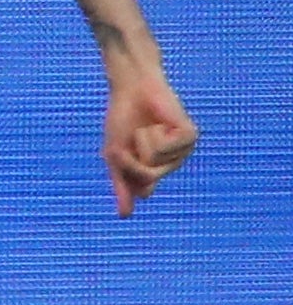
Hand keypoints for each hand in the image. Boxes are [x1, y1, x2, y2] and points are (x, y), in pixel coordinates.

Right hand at [102, 55, 197, 215]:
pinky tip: (159, 121)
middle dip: (131, 155)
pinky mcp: (190, 136)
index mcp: (156, 171)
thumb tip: (125, 216)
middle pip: (148, 176)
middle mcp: (172, 164)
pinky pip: (166, 147)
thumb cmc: (122, 120)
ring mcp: (184, 151)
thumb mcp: (115, 156)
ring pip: (156, 160)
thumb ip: (121, 185)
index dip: (127, 170)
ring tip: (147, 126)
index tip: (123, 151)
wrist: (131, 88)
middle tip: (133, 135)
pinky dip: (154, 133)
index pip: (143, 189)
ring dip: (142, 140)